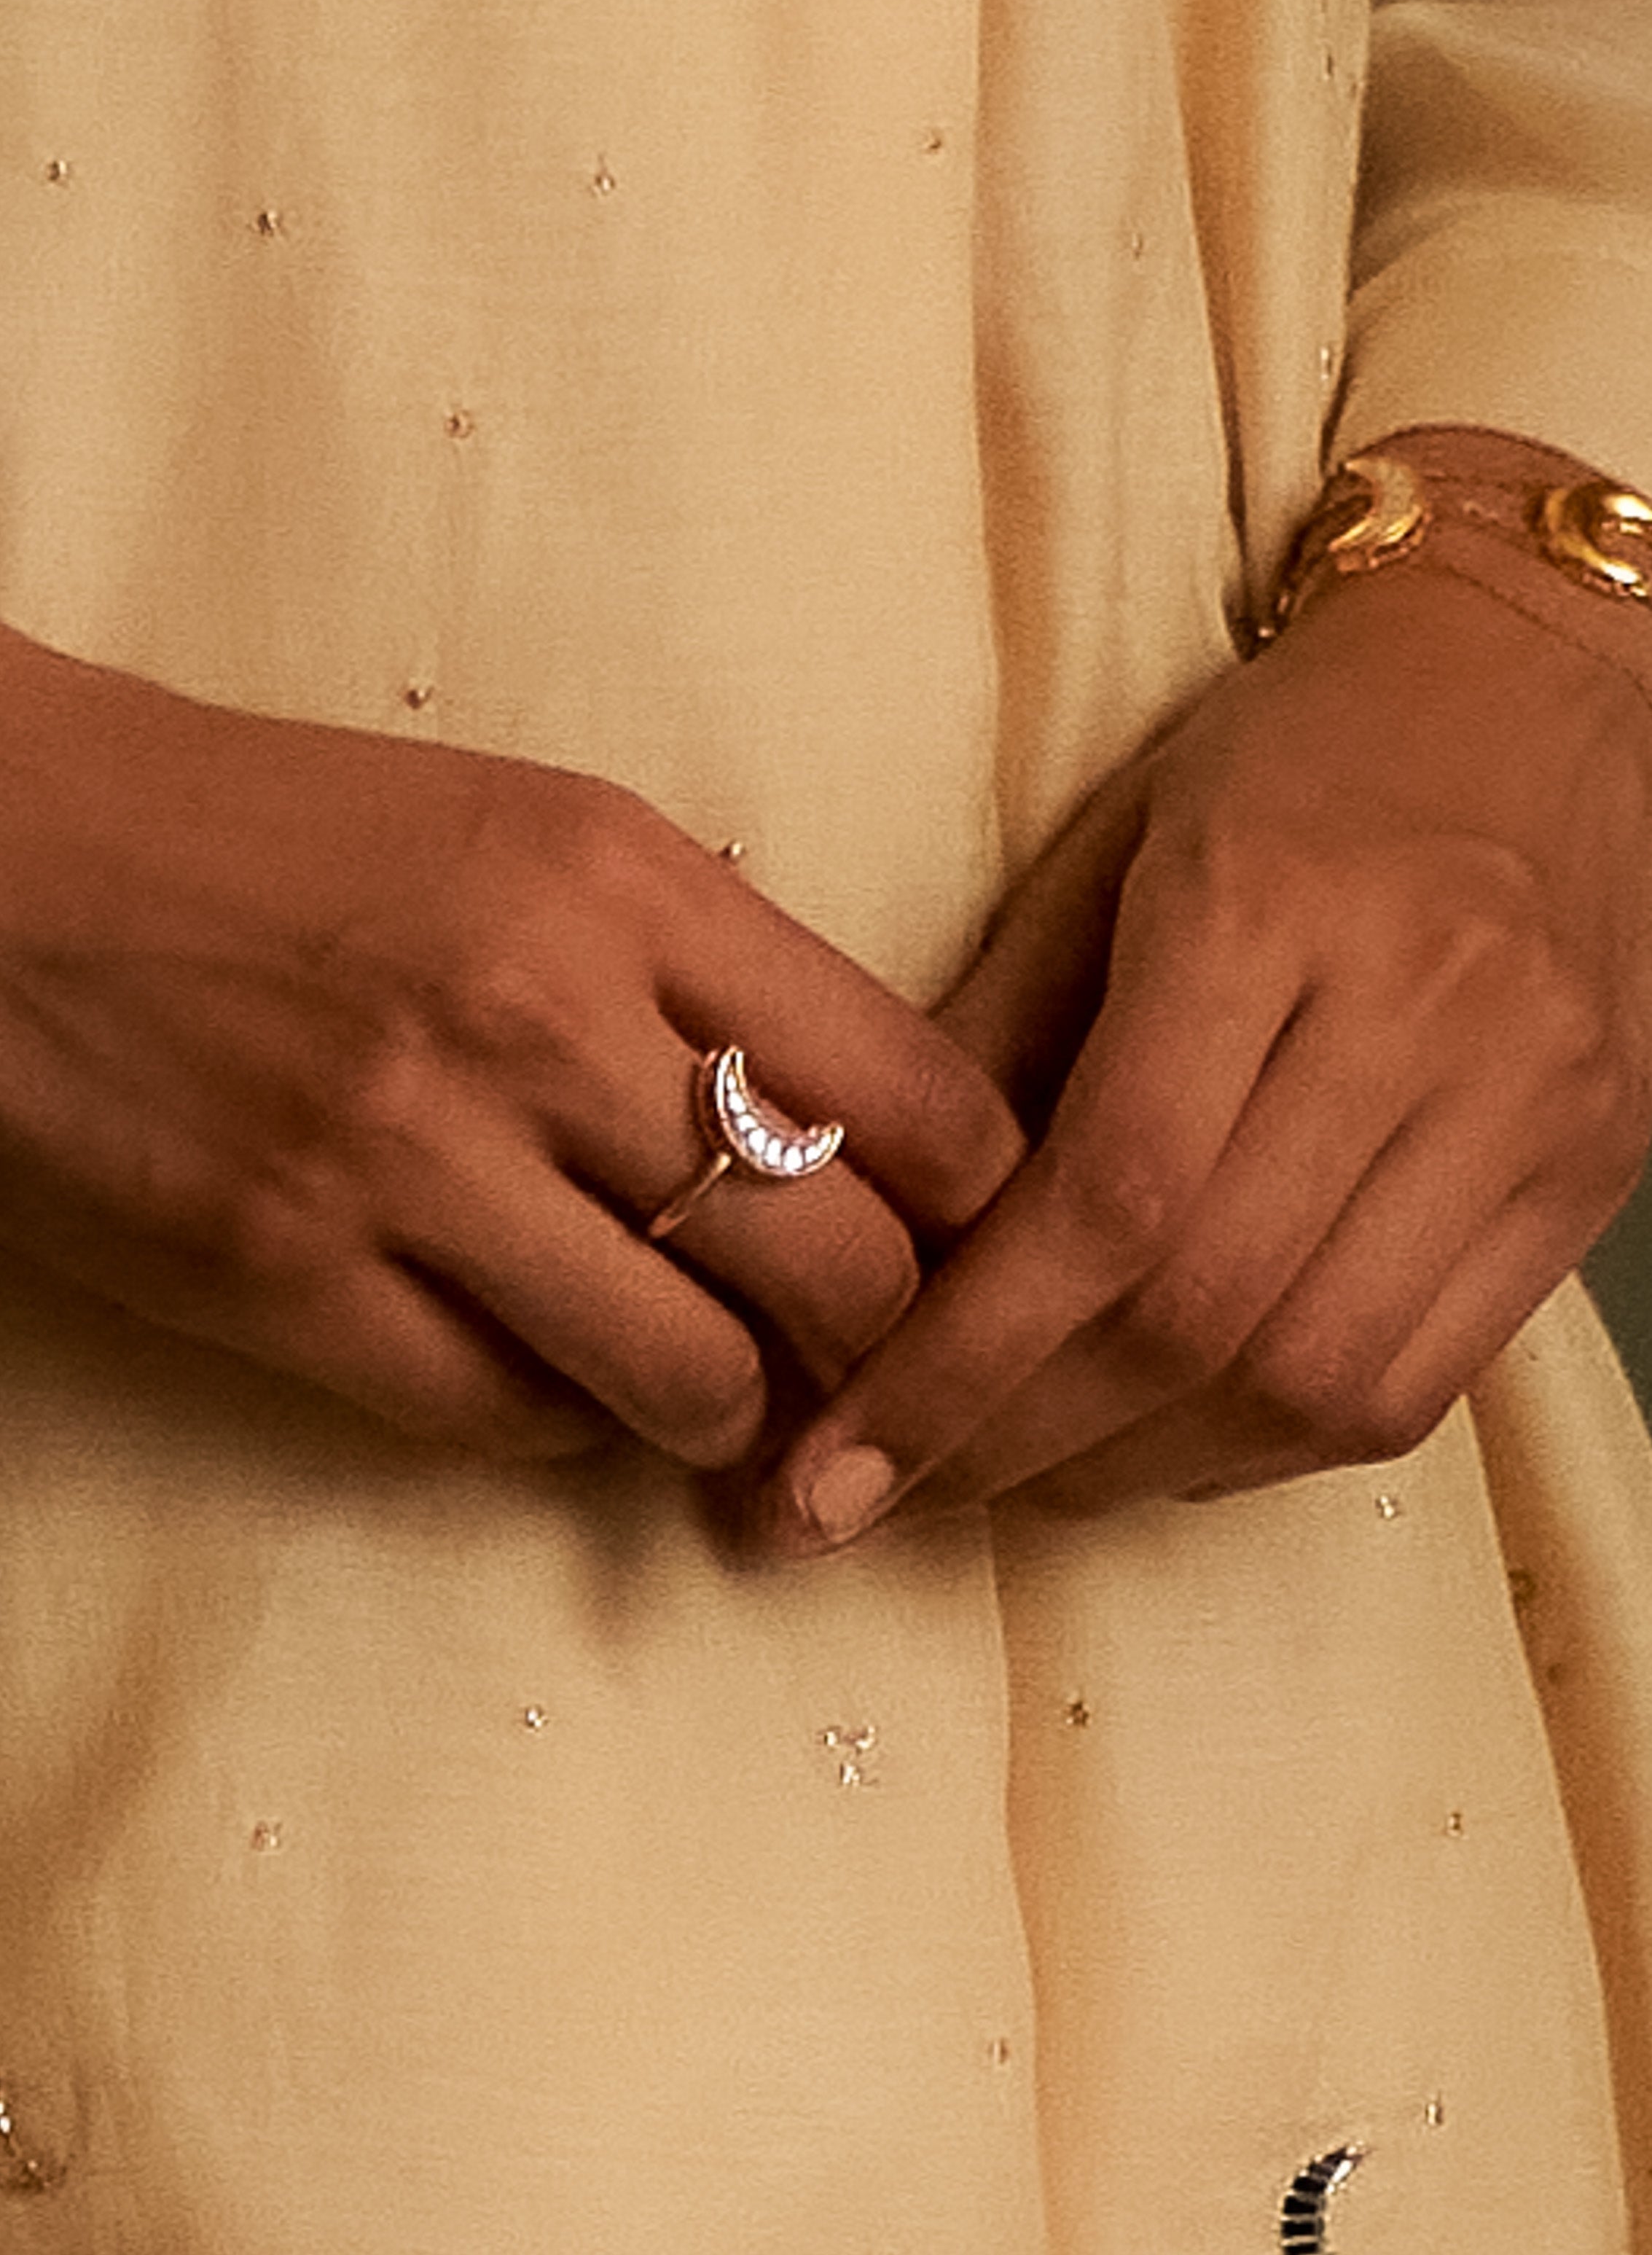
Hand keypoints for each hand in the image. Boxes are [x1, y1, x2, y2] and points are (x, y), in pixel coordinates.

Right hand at [0, 627, 1021, 1462]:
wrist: (15, 857)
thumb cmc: (290, 840)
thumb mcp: (532, 832)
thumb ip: (704, 964)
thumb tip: (864, 1131)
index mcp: (624, 878)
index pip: (920, 1096)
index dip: (980, 1211)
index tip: (968, 1249)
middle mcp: (541, 1017)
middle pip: (841, 1267)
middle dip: (881, 1349)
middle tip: (862, 1367)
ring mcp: (411, 1160)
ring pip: (692, 1381)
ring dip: (725, 1414)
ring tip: (707, 1392)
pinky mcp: (289, 1281)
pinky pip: (511, 1422)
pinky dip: (561, 1422)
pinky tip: (546, 1374)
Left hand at [759, 549, 1651, 1546]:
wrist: (1540, 677)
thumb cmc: (1295, 750)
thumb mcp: (1107, 848)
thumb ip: (989, 1038)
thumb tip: (858, 1227)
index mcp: (1265, 903)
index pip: (1106, 1202)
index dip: (957, 1364)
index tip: (830, 1469)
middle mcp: (1420, 1013)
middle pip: (1203, 1317)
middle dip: (1020, 1443)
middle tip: (898, 1490)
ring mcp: (1529, 1104)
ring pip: (1315, 1381)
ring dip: (1137, 1468)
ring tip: (1018, 1477)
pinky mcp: (1588, 1172)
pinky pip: (1417, 1385)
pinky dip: (1267, 1444)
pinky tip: (1166, 1440)